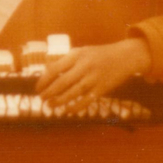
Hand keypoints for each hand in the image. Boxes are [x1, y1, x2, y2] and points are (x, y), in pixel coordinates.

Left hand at [35, 38, 151, 113]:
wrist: (125, 56)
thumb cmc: (100, 54)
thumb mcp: (83, 51)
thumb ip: (68, 61)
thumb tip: (48, 73)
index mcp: (77, 54)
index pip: (55, 68)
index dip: (44, 79)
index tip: (38, 87)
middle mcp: (84, 66)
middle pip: (62, 82)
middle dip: (49, 92)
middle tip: (42, 98)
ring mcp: (93, 78)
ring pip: (72, 93)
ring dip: (59, 101)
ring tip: (50, 105)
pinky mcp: (102, 89)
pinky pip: (85, 101)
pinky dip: (75, 107)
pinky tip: (67, 111)